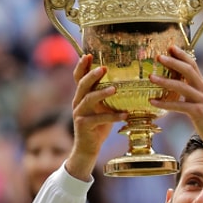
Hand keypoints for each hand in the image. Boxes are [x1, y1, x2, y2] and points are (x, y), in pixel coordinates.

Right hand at [65, 55, 124, 180]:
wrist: (88, 147)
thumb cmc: (98, 125)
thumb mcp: (102, 108)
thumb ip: (107, 96)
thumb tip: (125, 83)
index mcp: (81, 96)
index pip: (79, 77)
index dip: (82, 66)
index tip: (89, 54)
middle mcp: (77, 102)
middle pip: (82, 84)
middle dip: (92, 75)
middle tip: (104, 68)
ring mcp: (79, 114)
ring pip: (88, 99)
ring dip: (102, 93)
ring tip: (115, 89)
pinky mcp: (83, 125)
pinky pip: (99, 119)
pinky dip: (113, 116)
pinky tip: (124, 115)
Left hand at [148, 46, 202, 141]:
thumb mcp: (197, 98)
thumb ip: (188, 87)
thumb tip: (172, 78)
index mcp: (202, 84)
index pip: (193, 64)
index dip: (182, 54)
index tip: (170, 47)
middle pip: (189, 71)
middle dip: (173, 62)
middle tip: (158, 56)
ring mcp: (201, 100)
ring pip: (182, 87)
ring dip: (165, 81)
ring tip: (151, 77)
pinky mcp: (198, 112)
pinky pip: (179, 106)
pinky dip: (165, 103)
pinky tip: (153, 101)